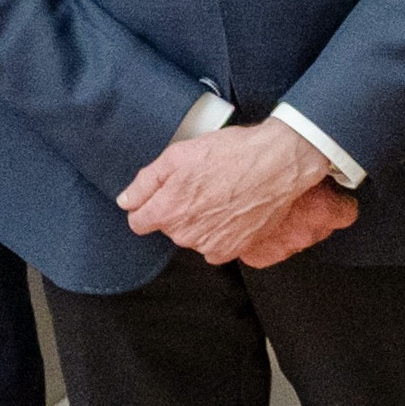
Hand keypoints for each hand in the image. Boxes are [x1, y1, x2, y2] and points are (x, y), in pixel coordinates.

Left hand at [118, 119, 343, 266]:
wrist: (278, 163)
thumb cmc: (231, 154)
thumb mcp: (178, 155)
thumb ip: (145, 182)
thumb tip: (126, 201)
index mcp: (167, 211)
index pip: (138, 222)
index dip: (149, 205)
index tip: (166, 193)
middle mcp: (185, 235)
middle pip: (169, 228)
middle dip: (179, 210)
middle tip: (202, 185)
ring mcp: (210, 245)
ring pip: (193, 237)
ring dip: (201, 221)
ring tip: (222, 195)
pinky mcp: (233, 250)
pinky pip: (214, 246)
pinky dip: (220, 232)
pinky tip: (232, 211)